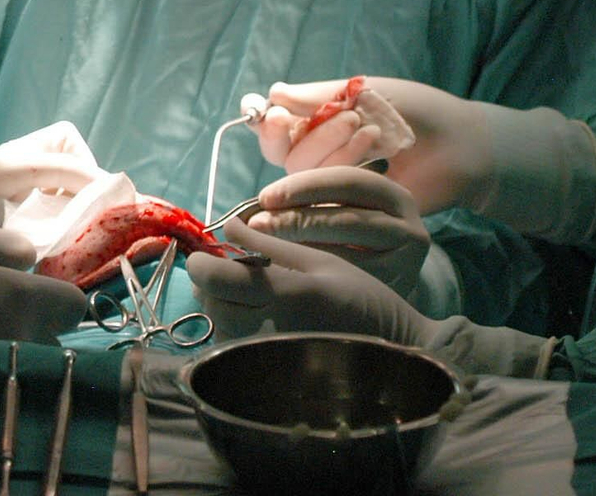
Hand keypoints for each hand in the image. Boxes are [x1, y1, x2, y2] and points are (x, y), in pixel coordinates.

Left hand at [0, 139, 101, 267]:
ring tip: (73, 240)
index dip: (96, 182)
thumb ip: (1, 251)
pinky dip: (35, 211)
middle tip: (97, 224)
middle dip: (81, 184)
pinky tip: (32, 246)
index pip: (61, 165)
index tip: (125, 204)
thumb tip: (44, 257)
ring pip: (35, 178)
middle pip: (53, 159)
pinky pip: (16, 195)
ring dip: (58, 201)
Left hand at [187, 218, 430, 345]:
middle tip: (227, 268)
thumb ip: (270, 246)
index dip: (201, 264)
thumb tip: (229, 226)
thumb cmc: (361, 299)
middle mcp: (273, 329)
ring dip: (222, 305)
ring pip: (221, 327)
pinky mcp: (271, 369)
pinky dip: (235, 327)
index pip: (217, 280)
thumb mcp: (320, 260)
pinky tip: (258, 314)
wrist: (394, 351)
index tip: (205, 254)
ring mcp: (271, 355)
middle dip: (210, 284)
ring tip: (247, 290)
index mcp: (287, 294)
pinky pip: (236, 346)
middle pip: (212, 306)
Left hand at [246, 166, 431, 301]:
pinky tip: (284, 275)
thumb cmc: (354, 237)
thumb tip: (261, 208)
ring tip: (263, 250)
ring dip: (298, 250)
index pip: (347, 182)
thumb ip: (313, 201)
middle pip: (347, 219)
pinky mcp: (392, 296)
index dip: (304, 186)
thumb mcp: (345, 210)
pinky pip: (345, 286)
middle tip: (257, 226)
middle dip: (296, 220)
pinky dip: (312, 277)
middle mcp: (409, 230)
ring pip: (346, 255)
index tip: (266, 197)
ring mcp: (406, 267)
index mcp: (395, 197)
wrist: (390, 290)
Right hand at [256, 77, 491, 214]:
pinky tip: (378, 144)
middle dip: (307, 134)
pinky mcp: (353, 209)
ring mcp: (336, 185)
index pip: (274, 131)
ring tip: (371, 129)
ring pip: (303, 173)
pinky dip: (346, 162)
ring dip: (331, 144)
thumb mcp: (367, 92)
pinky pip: (328, 193)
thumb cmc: (415, 111)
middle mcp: (320, 156)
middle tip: (349, 117)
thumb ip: (320, 96)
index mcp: (317, 124)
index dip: (268, 125)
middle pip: (284, 154)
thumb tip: (273, 94)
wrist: (461, 144)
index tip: (276, 113)